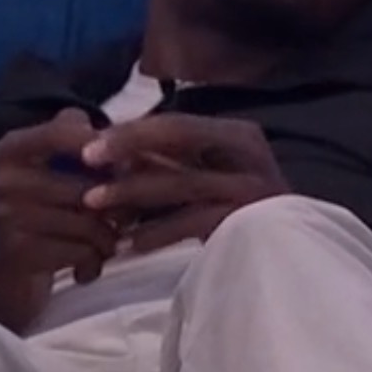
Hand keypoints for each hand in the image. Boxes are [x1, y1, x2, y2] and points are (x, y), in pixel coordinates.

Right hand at [0, 108, 119, 329]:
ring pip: (91, 223)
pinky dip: (92, 264)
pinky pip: (82, 251)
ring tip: (100, 249)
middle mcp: (3, 178)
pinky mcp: (16, 252)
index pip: (66, 130)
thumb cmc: (28, 226)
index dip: (107, 150)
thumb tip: (121, 134)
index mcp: (7, 151)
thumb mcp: (39, 177)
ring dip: (107, 242)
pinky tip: (83, 269)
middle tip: (119, 224)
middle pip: (92, 186)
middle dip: (118, 210)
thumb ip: (71, 147)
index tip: (123, 171)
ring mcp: (6, 215)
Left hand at [78, 114, 288, 255]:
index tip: (90, 147)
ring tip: (96, 204)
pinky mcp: (248, 221)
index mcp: (238, 134)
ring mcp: (252, 188)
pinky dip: (158, 232)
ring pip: (183, 182)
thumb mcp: (208, 174)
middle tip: (85, 165)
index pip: (177, 123)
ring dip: (133, 193)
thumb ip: (169, 160)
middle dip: (128, 147)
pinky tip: (131, 243)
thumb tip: (108, 150)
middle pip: (181, 138)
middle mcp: (249, 154)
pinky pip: (193, 222)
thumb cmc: (237, 208)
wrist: (285, 248)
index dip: (131, 132)